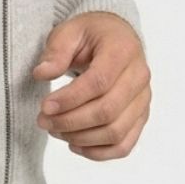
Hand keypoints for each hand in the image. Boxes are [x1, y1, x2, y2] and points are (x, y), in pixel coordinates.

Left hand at [31, 11, 151, 160]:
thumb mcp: (69, 31)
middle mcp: (139, 77)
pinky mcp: (140, 117)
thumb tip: (41, 74)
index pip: (99, 82)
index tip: (45, 106)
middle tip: (43, 121)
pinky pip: (124, 145)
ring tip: (55, 130)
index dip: (70, 98)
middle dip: (70, 121)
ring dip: (81, 138)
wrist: (116, 38)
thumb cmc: (91, 35)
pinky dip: (98, 152)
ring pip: (115, 132)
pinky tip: (74, 144)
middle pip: (107, 111)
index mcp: (123, 50)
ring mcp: (143, 99)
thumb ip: (56, 51)